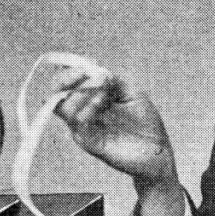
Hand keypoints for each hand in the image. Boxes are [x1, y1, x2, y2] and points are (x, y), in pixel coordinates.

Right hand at [52, 67, 177, 187]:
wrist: (158, 152)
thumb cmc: (146, 123)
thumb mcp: (133, 94)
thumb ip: (115, 81)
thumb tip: (98, 71)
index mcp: (90, 101)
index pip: (67, 84)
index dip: (70, 72)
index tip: (87, 64)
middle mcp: (83, 114)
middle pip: (56, 94)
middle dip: (66, 79)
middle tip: (85, 72)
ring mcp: (84, 129)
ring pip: (63, 107)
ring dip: (80, 93)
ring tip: (103, 91)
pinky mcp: (89, 143)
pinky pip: (78, 124)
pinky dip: (87, 108)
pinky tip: (102, 101)